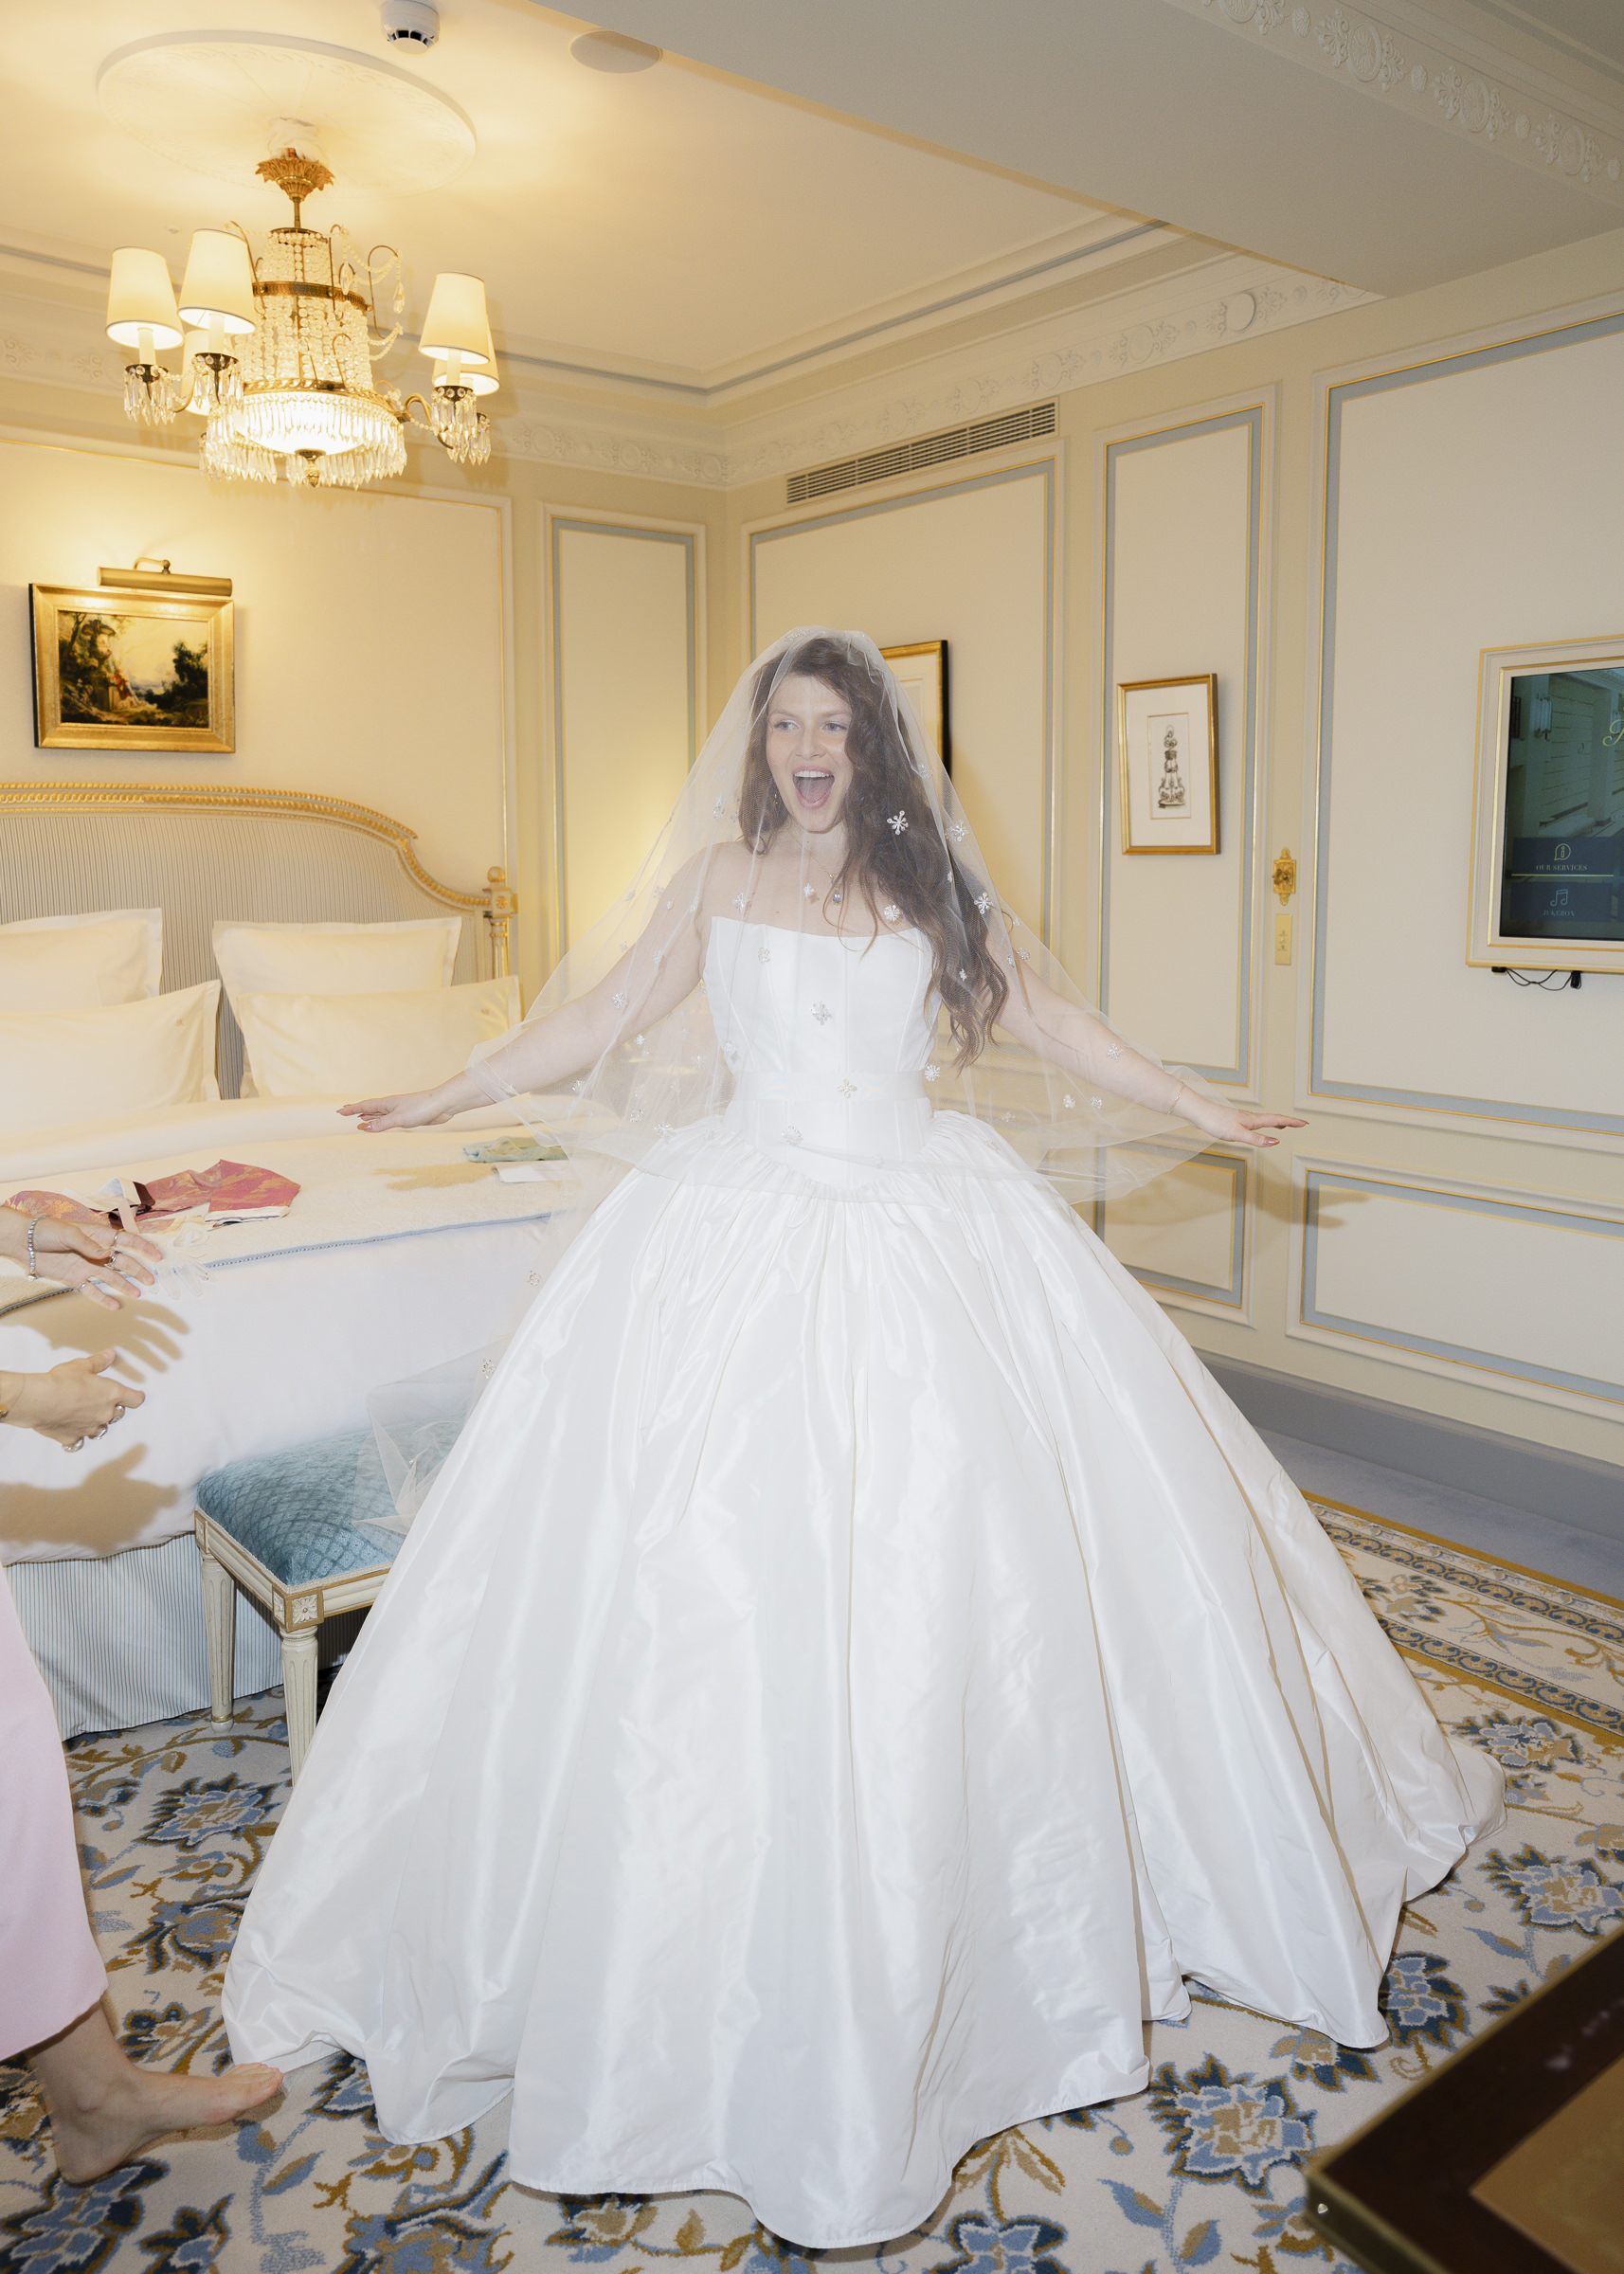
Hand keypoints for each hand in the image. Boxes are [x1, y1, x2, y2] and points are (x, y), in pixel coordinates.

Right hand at [3, 1351, 143, 1447]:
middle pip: (118, 1414)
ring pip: (101, 1429)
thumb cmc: (62, 1382)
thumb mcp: (82, 1365)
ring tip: (86, 1414)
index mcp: (112, 1394)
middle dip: (112, 1408)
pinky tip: (71, 1430)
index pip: (135, 1399)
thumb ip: (98, 1362)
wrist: (40, 1400)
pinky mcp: (73, 1437)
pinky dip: (77, 1436)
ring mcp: (90, 1428)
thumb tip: (110, 1355)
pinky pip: (79, 1441)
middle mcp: (104, 1413)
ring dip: (97, 1423)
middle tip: (100, 1400)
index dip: (136, 1396)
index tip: (135, 1395)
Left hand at [26, 1216, 160, 1312]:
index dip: (143, 1247)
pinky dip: (103, 1298)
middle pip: (122, 1261)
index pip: (126, 1240)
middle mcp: (95, 1252)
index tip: (157, 1256)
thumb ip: (88, 1244)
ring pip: (110, 1277)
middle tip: (150, 1280)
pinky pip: (91, 1290)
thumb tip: (106, 1253)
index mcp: (97, 1235)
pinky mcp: (75, 1279)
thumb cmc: (46, 1230)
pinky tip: (115, 1305)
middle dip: (138, 1270)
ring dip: (124, 1285)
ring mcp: (86, 1266)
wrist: (23, 1242)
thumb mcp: (68, 1232)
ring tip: (137, 1294)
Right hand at [339, 1090, 453, 1132]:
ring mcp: (399, 1110)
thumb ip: (380, 1124)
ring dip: (368, 1115)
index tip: (339, 1111)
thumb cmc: (421, 1109)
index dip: (351, 1109)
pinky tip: (382, 1122)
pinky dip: (381, 1120)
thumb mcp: (398, 1119)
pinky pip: (389, 1118)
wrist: (442, 1105)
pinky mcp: (408, 1116)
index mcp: (387, 1103)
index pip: (364, 1106)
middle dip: (357, 1110)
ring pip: (379, 1113)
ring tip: (358, 1117)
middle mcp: (391, 1105)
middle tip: (344, 1111)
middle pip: (370, 1108)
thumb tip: (361, 1128)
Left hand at [1177, 1092, 1305, 1149]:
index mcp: (1253, 1120)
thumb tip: (1276, 1142)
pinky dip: (1261, 1126)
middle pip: (1272, 1119)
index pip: (1277, 1120)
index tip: (1305, 1123)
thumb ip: (1256, 1139)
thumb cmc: (1215, 1122)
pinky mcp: (1232, 1121)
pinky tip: (1254, 1128)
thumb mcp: (1237, 1134)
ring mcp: (1241, 1118)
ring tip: (1283, 1127)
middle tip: (1300, 1124)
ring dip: (1275, 1123)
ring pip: (1262, 1121)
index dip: (1291, 1122)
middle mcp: (1249, 1118)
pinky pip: (1252, 1124)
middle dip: (1287, 1122)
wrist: (1197, 1112)